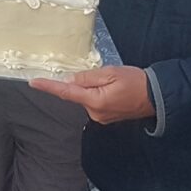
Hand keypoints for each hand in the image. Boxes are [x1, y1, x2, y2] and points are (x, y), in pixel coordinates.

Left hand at [30, 66, 153, 124]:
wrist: (157, 97)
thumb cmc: (136, 82)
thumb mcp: (111, 73)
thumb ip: (88, 77)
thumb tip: (70, 79)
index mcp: (95, 101)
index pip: (66, 92)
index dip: (49, 87)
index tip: (34, 82)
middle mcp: (94, 113)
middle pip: (78, 93)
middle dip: (84, 82)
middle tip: (105, 75)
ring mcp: (100, 117)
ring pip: (87, 97)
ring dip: (93, 87)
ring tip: (115, 82)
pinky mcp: (106, 117)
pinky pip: (95, 102)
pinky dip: (98, 93)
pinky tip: (114, 89)